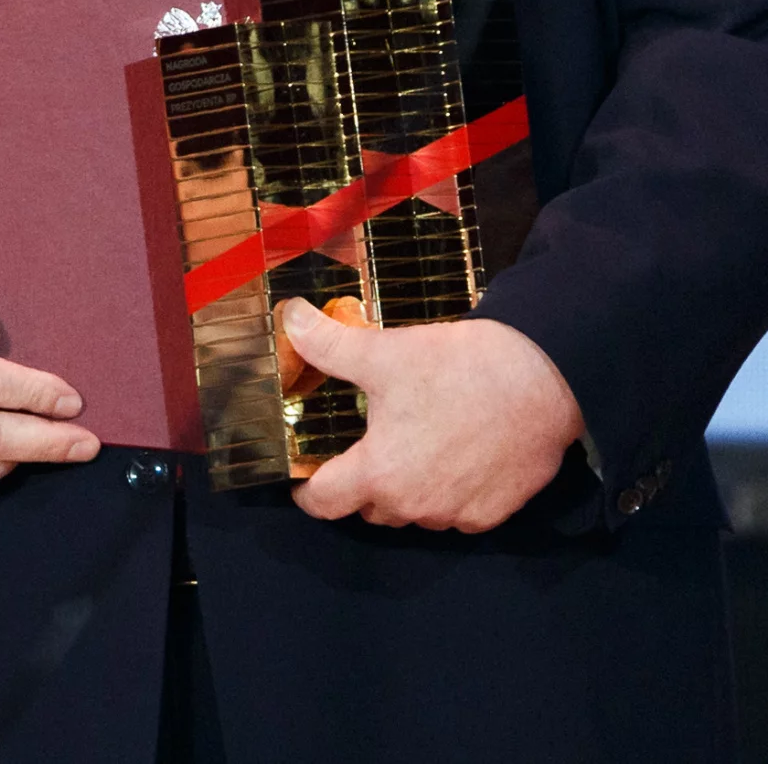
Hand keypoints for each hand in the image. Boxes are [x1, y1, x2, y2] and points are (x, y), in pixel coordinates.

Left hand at [281, 299, 583, 530]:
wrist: (544, 380)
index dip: (306, 490)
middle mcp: (416, 506)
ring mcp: (459, 514)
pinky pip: (455, 513)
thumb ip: (327, 344)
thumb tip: (290, 318)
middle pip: (369, 508)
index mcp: (379, 474)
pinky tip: (451, 455)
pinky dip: (447, 492)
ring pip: (413, 512)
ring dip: (405, 489)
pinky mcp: (496, 512)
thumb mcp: (382, 352)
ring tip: (410, 444)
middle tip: (363, 444)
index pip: (324, 504)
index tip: (303, 475)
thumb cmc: (458, 369)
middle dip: (360, 482)